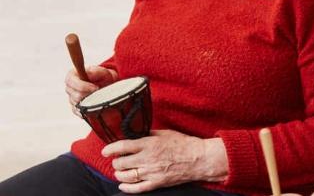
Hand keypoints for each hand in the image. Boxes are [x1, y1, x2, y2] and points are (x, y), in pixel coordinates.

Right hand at [65, 66, 116, 114]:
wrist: (105, 84)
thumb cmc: (101, 76)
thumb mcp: (102, 71)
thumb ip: (95, 71)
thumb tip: (89, 73)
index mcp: (72, 76)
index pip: (72, 82)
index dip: (83, 86)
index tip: (95, 88)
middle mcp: (69, 88)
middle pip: (75, 96)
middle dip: (89, 95)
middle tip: (99, 94)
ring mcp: (71, 98)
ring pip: (78, 104)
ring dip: (90, 103)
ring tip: (99, 98)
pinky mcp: (75, 107)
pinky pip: (79, 112)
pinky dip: (87, 111)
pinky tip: (94, 107)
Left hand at [102, 129, 227, 192]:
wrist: (198, 158)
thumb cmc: (184, 144)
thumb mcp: (165, 133)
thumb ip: (149, 134)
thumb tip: (136, 134)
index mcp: (149, 144)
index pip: (122, 147)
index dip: (110, 149)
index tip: (106, 151)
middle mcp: (147, 159)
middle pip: (121, 163)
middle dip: (116, 162)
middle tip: (118, 160)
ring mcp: (151, 172)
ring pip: (125, 176)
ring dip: (119, 174)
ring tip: (120, 171)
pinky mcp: (156, 183)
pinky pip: (136, 188)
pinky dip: (126, 187)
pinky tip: (122, 184)